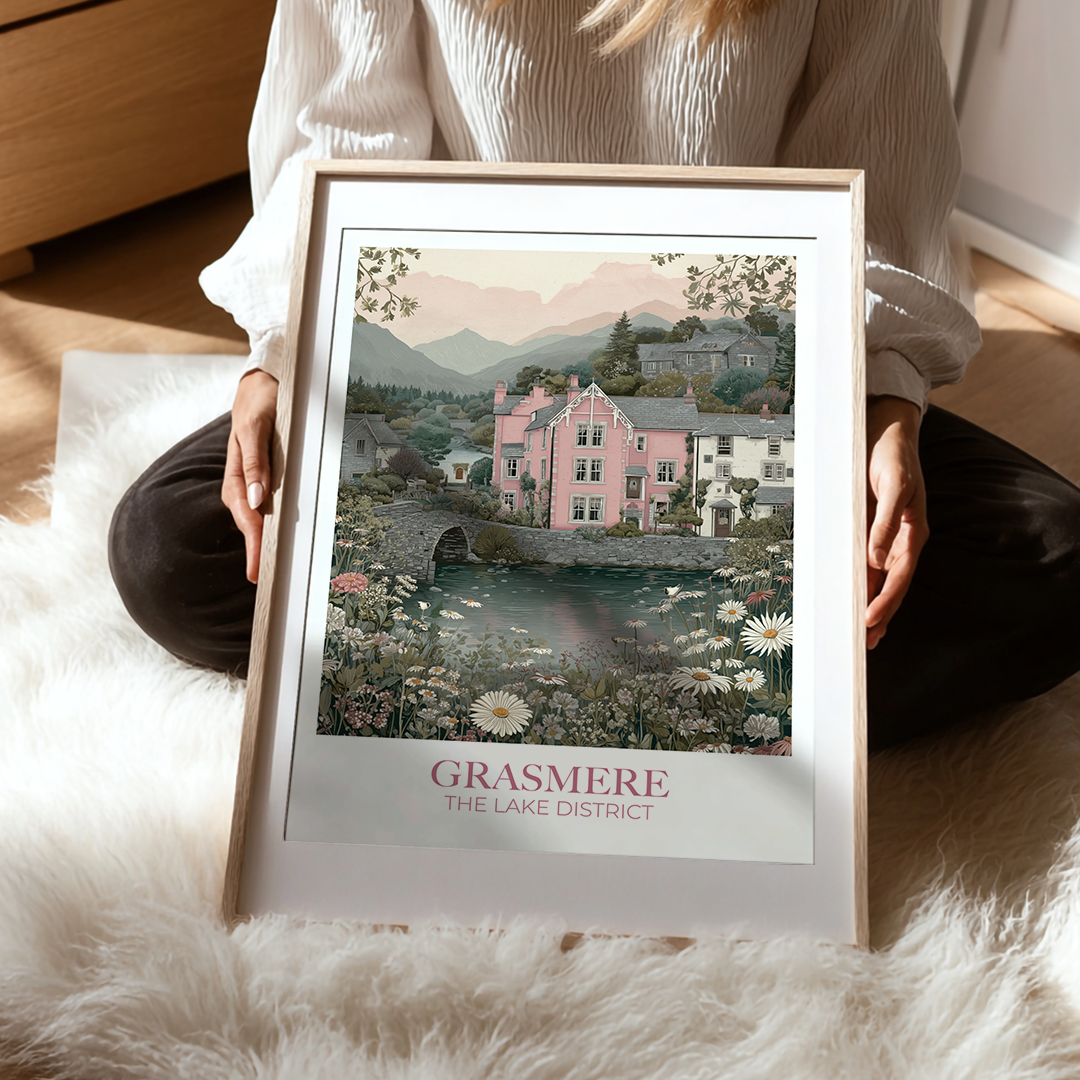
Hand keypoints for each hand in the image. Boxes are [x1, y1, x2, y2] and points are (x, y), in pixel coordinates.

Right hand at [222, 369, 278, 583]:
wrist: (263, 382)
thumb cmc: (259, 401)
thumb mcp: (256, 425)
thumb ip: (255, 460)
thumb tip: (256, 499)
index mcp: (238, 473)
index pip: (246, 517)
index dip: (252, 545)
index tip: (256, 571)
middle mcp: (244, 482)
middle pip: (251, 524)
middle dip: (258, 553)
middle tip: (266, 582)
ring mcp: (255, 481)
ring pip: (259, 518)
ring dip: (264, 543)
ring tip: (272, 570)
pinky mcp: (266, 478)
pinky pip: (269, 507)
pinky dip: (273, 525)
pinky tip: (281, 539)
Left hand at [865, 396, 927, 649]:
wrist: (886, 431)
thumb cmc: (893, 455)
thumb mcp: (893, 483)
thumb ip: (886, 520)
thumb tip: (876, 558)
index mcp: (913, 533)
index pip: (899, 577)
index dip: (886, 601)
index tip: (870, 621)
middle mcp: (901, 540)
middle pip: (890, 586)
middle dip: (879, 615)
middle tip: (864, 644)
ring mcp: (886, 537)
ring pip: (879, 580)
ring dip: (870, 606)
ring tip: (861, 636)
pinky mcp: (871, 530)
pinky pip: (866, 565)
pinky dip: (861, 585)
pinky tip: (854, 600)